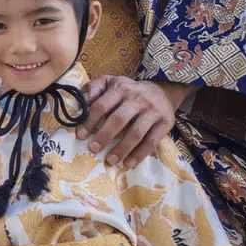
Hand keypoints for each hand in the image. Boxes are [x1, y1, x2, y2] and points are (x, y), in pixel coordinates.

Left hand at [79, 76, 194, 167]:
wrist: (162, 91)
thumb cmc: (128, 91)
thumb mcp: (110, 82)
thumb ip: (93, 88)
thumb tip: (82, 103)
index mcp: (120, 88)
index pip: (101, 105)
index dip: (89, 121)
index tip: (80, 135)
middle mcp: (137, 98)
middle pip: (118, 119)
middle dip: (104, 136)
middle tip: (93, 149)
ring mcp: (152, 111)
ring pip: (136, 132)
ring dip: (122, 149)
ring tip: (110, 160)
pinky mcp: (165, 123)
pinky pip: (152, 141)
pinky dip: (140, 154)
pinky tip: (130, 163)